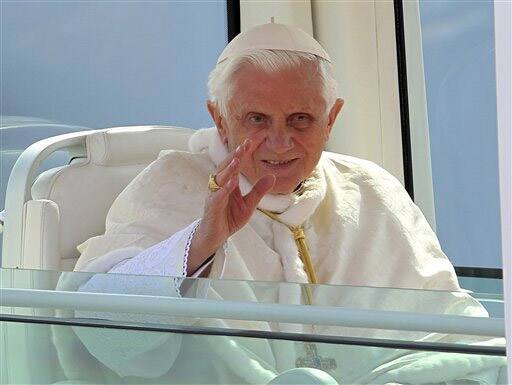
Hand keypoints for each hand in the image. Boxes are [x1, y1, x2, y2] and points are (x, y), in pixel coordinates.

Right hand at [187, 132, 274, 274]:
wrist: (215, 237)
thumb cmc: (229, 218)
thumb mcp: (249, 204)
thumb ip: (258, 191)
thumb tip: (272, 176)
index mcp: (229, 181)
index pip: (238, 161)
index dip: (247, 149)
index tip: (258, 137)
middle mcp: (220, 184)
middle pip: (228, 165)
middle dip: (237, 153)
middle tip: (248, 142)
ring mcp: (215, 195)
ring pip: (221, 177)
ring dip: (230, 167)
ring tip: (239, 157)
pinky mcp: (212, 207)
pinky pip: (218, 195)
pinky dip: (225, 188)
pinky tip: (232, 181)